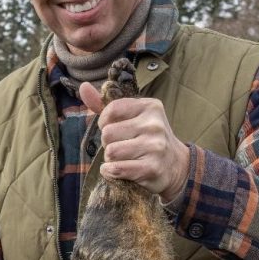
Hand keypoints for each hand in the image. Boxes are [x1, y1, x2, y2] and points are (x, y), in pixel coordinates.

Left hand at [80, 81, 190, 202]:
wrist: (175, 165)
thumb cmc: (147, 138)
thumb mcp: (132, 117)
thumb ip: (107, 105)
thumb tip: (83, 87)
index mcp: (150, 107)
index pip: (112, 109)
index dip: (105, 122)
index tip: (113, 129)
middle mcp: (154, 124)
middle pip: (107, 133)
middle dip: (108, 143)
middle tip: (121, 147)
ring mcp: (155, 147)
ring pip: (111, 152)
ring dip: (110, 159)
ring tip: (123, 159)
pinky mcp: (151, 168)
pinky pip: (116, 169)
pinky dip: (110, 172)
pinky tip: (118, 171)